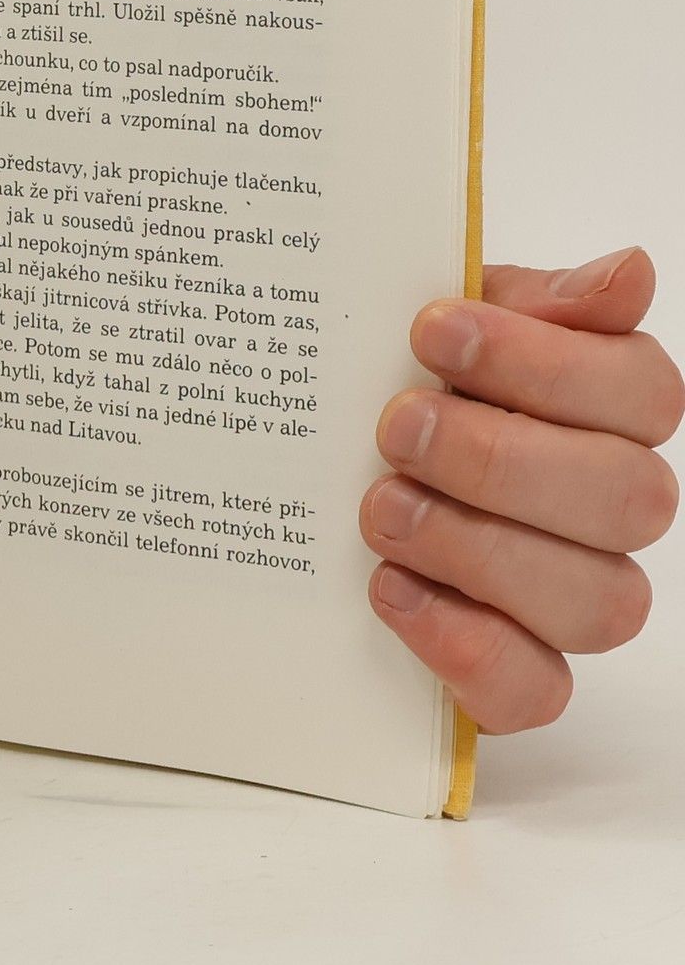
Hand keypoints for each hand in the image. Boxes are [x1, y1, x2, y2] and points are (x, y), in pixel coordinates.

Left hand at [361, 249, 682, 731]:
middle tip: (395, 426)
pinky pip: (536, 690)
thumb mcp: (446, 320)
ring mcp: (571, 595)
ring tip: (380, 507)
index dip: (543, 363)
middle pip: (629, 500)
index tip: (432, 328)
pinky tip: (391, 589)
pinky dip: (465, 646)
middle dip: (500, 458)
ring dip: (479, 549)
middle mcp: (610, 506)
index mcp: (609, 409)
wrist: (323, 456)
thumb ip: (530, 300)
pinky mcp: (517, 672)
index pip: (641, 392)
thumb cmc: (402, 381)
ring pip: (597, 602)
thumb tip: (628, 273)